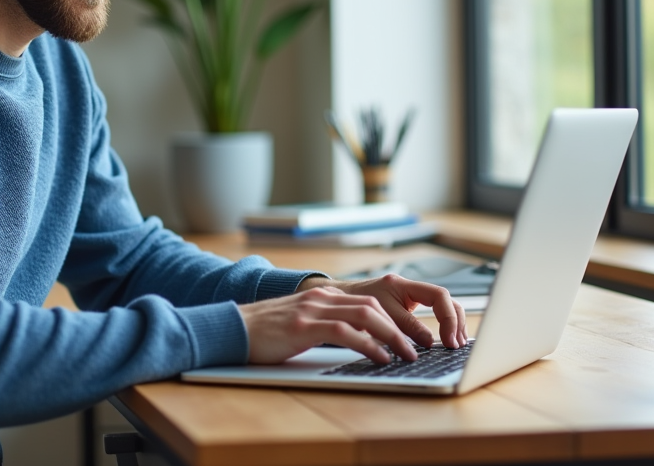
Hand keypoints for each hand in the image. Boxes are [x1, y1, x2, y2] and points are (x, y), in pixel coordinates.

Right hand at [237, 275, 466, 365]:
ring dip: (391, 336)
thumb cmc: (268, 333)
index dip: (397, 318)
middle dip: (402, 327)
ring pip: (365, 315)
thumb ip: (329, 326)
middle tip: (420, 347)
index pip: (370, 302)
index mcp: (324, 296)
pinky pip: (344, 331)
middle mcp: (322, 297)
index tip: (415, 336)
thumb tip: (362, 343)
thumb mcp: (303, 324)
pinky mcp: (304, 325)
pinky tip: (380, 356)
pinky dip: (367, 343)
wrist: (233, 328)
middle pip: (374, 306)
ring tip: (408, 353)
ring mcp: (313, 309)